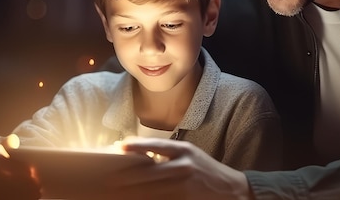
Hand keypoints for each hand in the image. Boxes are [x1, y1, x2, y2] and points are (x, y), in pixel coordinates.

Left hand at [101, 137, 251, 199]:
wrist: (228, 188)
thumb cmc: (204, 168)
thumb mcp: (189, 153)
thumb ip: (167, 152)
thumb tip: (139, 154)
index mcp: (184, 150)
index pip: (156, 145)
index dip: (137, 146)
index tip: (120, 147)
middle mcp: (184, 165)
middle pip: (149, 171)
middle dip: (129, 174)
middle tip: (110, 176)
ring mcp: (184, 185)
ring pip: (152, 188)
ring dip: (133, 190)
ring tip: (117, 190)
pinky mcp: (183, 199)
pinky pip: (161, 199)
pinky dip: (148, 198)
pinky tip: (136, 198)